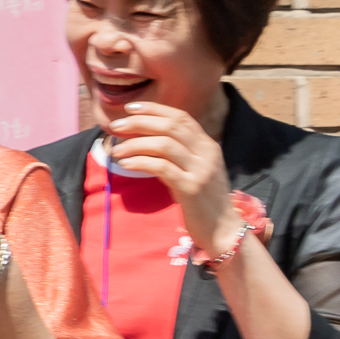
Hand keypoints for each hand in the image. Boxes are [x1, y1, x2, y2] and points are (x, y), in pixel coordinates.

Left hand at [104, 100, 232, 249]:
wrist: (223, 230)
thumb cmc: (203, 201)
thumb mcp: (194, 170)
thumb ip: (178, 153)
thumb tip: (144, 139)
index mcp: (208, 145)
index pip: (181, 117)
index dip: (154, 110)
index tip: (130, 108)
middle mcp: (207, 153)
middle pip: (171, 126)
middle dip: (140, 122)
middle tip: (116, 126)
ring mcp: (201, 170)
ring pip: (164, 144)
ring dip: (135, 144)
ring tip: (116, 150)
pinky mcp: (191, 188)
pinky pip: (162, 167)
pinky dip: (140, 162)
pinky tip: (126, 164)